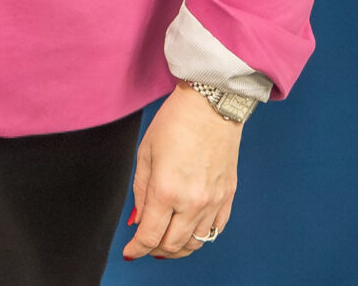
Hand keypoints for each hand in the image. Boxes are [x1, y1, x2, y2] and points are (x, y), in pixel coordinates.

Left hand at [123, 85, 240, 259]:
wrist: (212, 107)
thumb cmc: (174, 124)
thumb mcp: (145, 154)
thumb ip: (140, 192)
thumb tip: (139, 220)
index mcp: (165, 191)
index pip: (149, 236)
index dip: (136, 249)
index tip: (130, 252)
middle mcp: (192, 203)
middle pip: (172, 245)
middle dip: (154, 250)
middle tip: (144, 245)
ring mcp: (213, 202)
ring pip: (195, 243)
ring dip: (177, 248)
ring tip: (165, 242)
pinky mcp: (227, 197)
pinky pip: (214, 231)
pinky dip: (200, 237)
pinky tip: (188, 231)